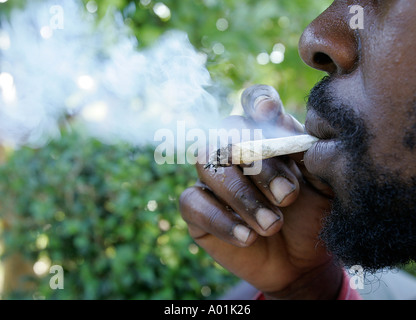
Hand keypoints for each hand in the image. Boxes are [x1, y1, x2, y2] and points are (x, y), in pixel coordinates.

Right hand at [180, 85, 342, 298]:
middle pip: (226, 134)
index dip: (256, 101)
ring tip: (272, 225)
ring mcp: (211, 180)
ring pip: (207, 166)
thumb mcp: (323, 185)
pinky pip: (192, 203)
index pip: (253, 102)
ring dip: (241, 195)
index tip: (268, 113)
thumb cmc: (312, 217)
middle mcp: (233, 152)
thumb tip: (286, 125)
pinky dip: (221, 219)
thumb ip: (310, 154)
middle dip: (258, 164)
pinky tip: (248, 238)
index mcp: (266, 137)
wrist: (301, 262)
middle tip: (287, 196)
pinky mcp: (196, 209)